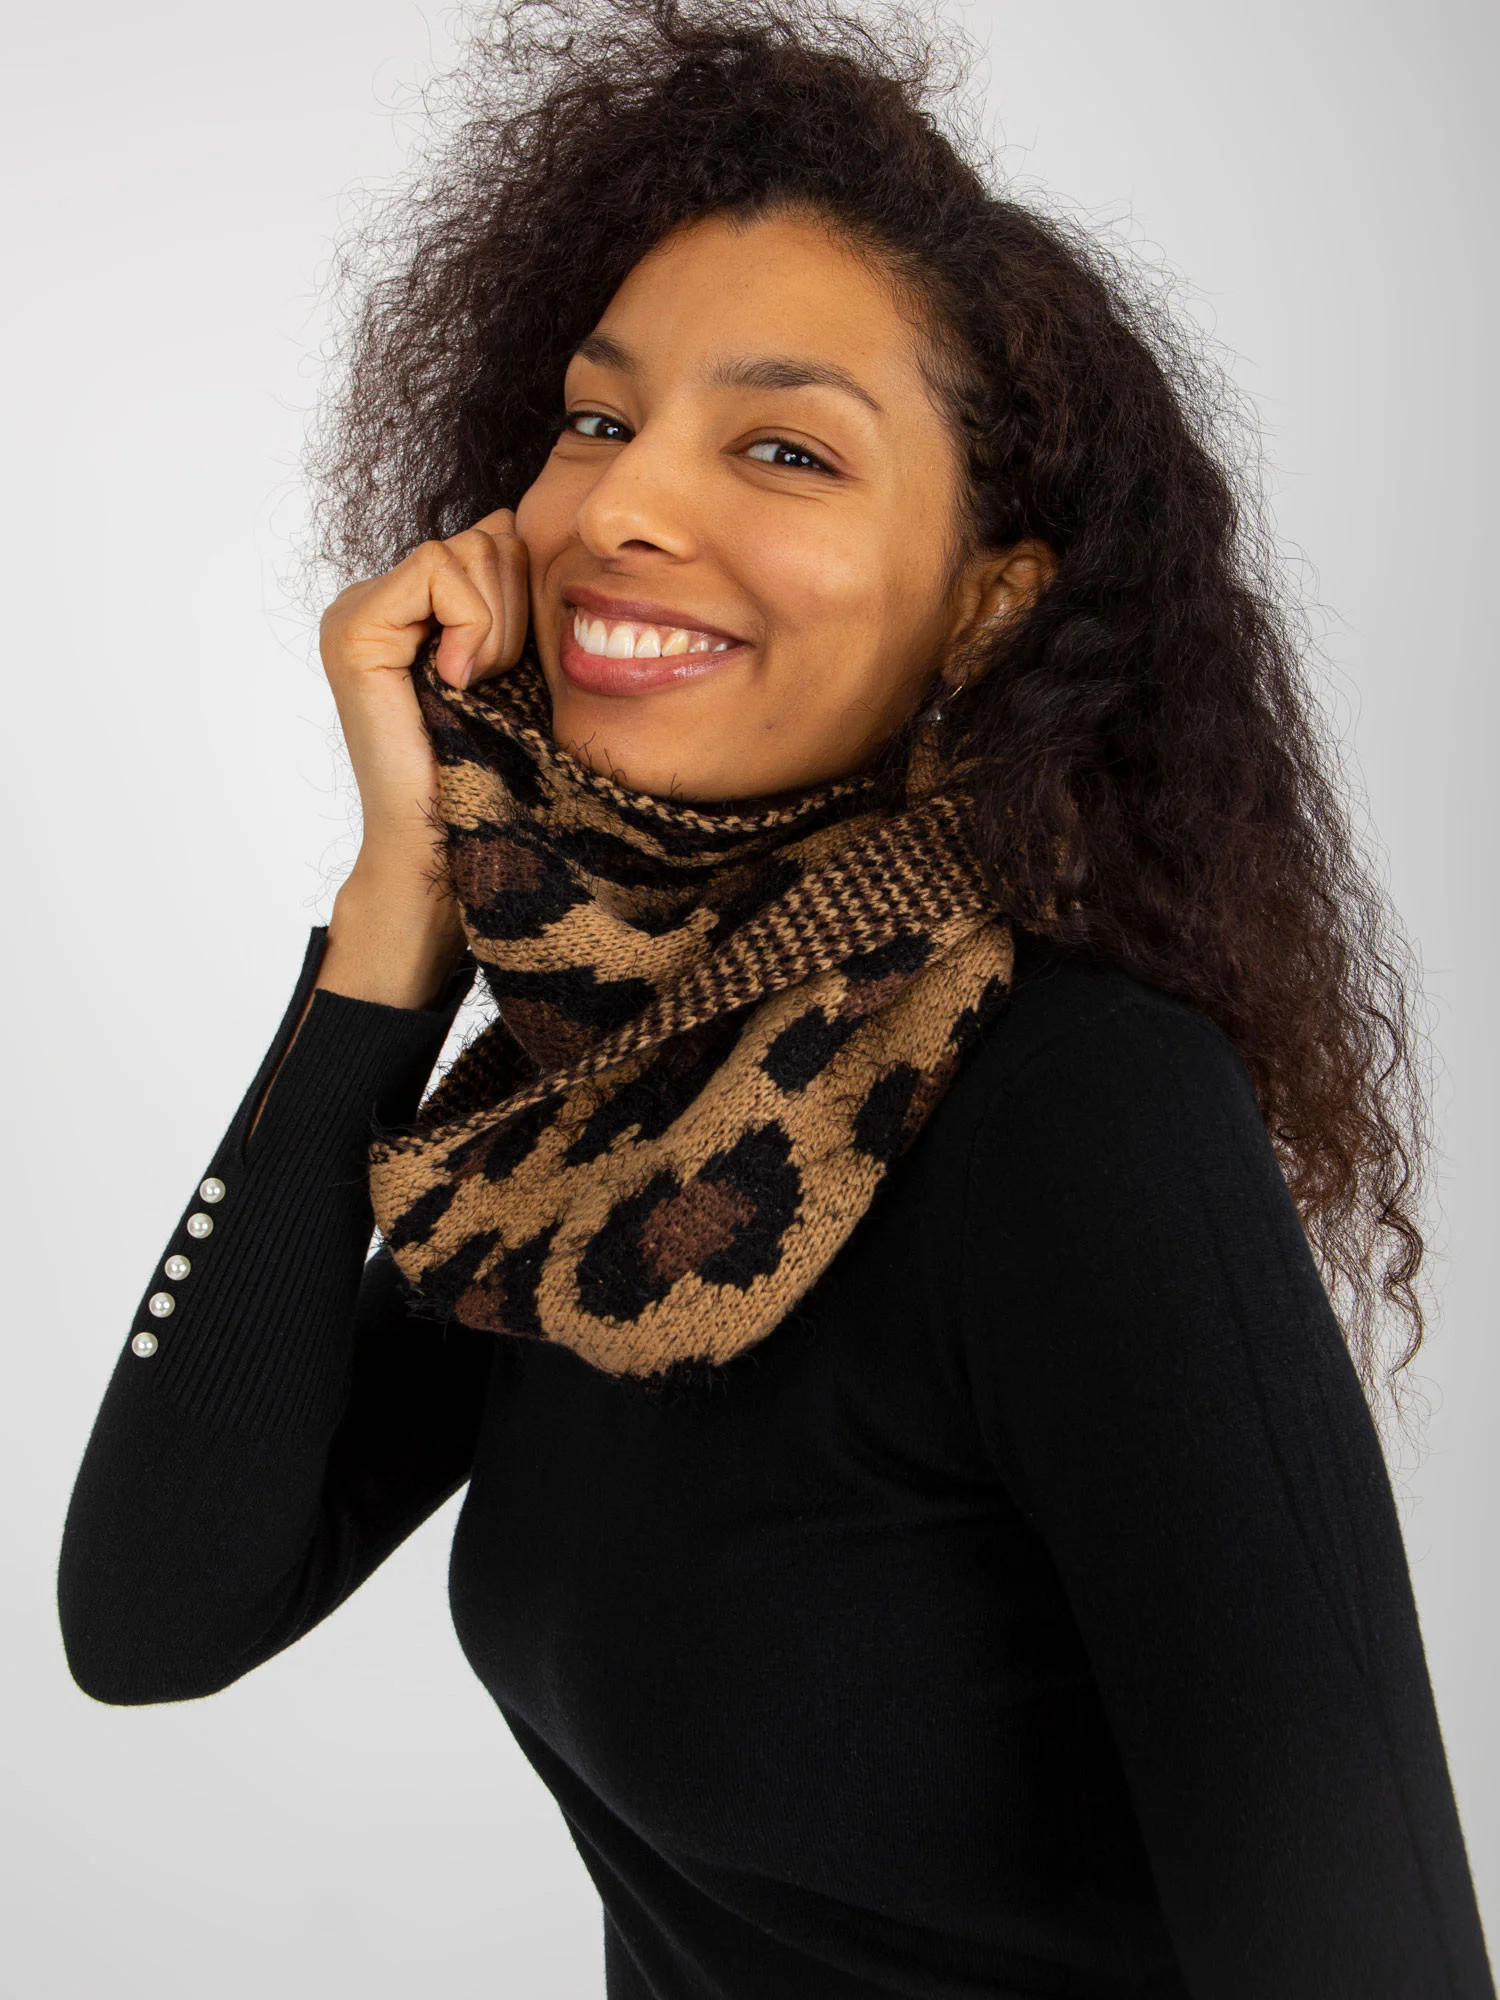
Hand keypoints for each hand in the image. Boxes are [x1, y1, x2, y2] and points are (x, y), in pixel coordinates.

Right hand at [318, 507, 528, 861]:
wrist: (443, 840)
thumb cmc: (486, 766)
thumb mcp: (508, 663)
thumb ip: (501, 592)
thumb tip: (510, 517)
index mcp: (407, 606)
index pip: (489, 538)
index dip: (520, 596)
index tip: (504, 667)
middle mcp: (372, 601)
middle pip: (483, 536)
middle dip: (512, 609)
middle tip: (487, 679)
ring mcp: (354, 613)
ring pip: (465, 549)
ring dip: (494, 626)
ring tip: (469, 685)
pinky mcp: (353, 630)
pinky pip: (437, 573)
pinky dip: (470, 628)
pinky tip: (454, 680)